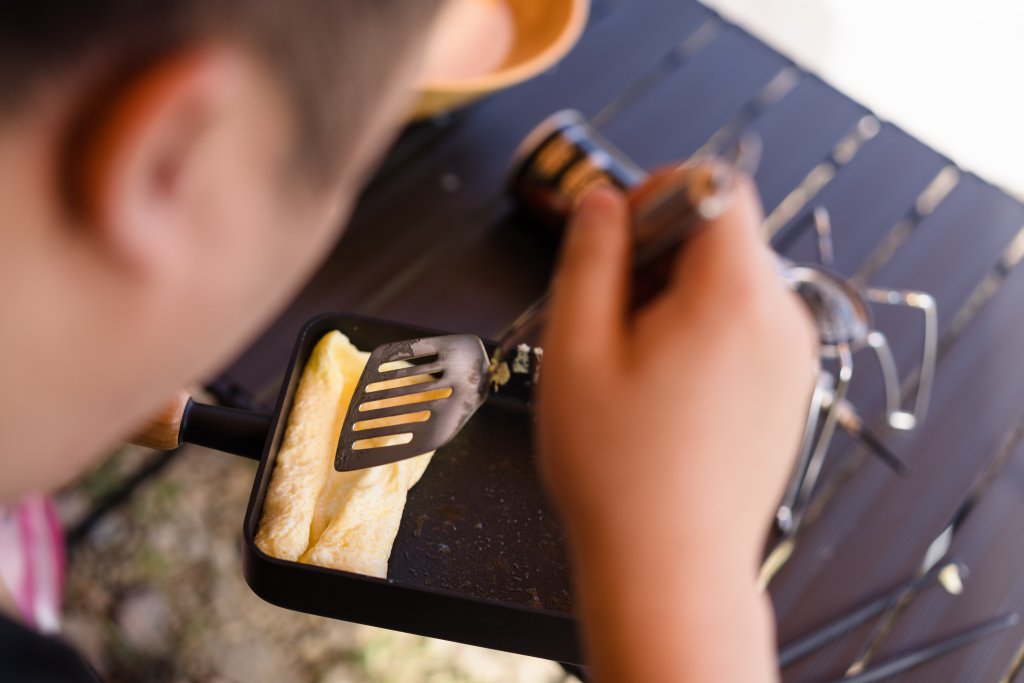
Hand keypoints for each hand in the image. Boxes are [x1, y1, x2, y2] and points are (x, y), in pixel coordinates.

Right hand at [536, 177, 816, 679]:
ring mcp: (794, 360)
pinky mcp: (789, 391)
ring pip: (733, 282)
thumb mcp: (576, 351)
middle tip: (607, 309)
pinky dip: (705, 329)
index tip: (616, 233)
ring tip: (632, 358)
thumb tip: (601, 203)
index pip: (717, 188)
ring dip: (678, 293)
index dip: (659, 193)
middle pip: (725, 235)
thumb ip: (589, 259)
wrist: (671, 570)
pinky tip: (664, 384)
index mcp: (733, 299)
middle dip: (660, 251)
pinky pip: (748, 326)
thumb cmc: (619, 476)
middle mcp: (781, 322)